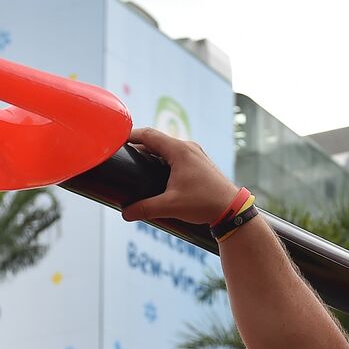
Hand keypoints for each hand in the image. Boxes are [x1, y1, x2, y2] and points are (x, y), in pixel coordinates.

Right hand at [121, 127, 240, 225]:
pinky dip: (164, 158)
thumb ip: (146, 209)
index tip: (116, 141)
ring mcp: (195, 153)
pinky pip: (177, 154)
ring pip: (167, 146)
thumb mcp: (171, 206)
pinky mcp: (199, 162)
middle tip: (122, 155)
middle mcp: (188, 147)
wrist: (231, 208)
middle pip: (157, 139)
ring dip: (152, 151)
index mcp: (179, 150)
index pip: (148, 134)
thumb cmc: (204, 203)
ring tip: (136, 163)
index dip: (130, 135)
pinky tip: (157, 171)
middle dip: (138, 145)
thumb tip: (125, 214)